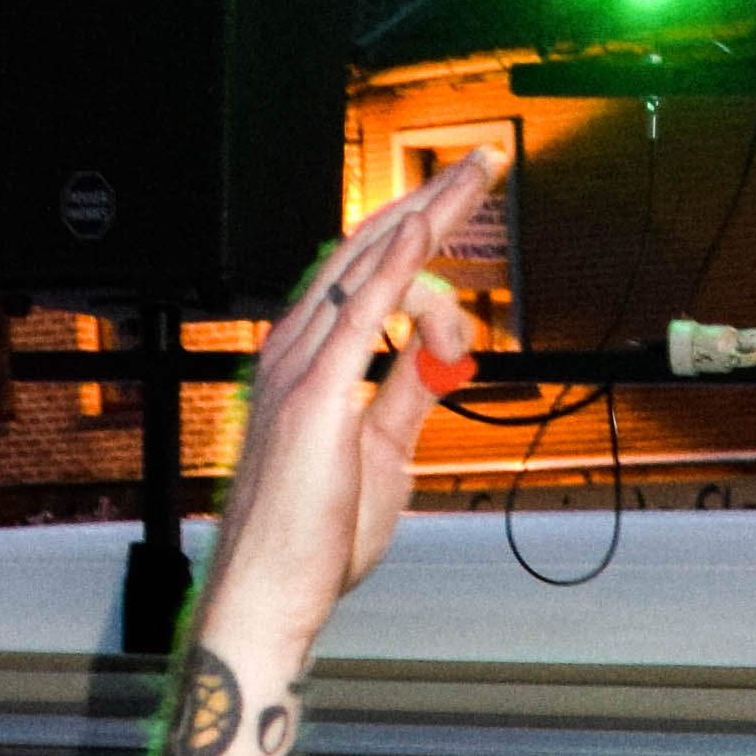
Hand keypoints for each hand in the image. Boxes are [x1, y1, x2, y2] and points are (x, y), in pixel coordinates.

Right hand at [189, 157, 501, 685]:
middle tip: (483, 163)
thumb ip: (409, 394)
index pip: (371, 274)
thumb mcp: (385, 453)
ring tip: (475, 176)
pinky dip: (394, 264)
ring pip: (370, 264)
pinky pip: (360, 312)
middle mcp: (296, 347)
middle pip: (371, 249)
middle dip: (431, 200)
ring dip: (426, 214)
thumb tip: (441, 354)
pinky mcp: (315, 395)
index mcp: (311, 360)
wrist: (272, 592)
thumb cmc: (314, 537)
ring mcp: (299, 365)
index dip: (420, 234)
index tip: (463, 207)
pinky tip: (424, 227)